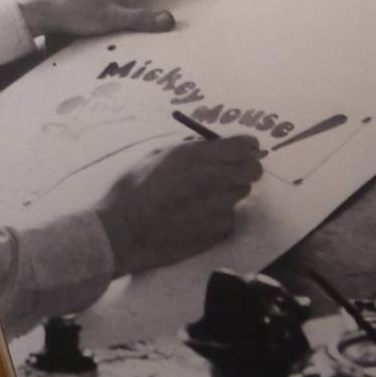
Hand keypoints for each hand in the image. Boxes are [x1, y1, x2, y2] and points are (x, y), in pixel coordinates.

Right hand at [95, 135, 263, 273]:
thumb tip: (212, 145)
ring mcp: (218, 208)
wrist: (121, 232)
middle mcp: (212, 180)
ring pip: (241, 194)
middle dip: (246, 168)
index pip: (245, 145)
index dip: (249, 145)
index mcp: (195, 156)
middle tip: (231, 171)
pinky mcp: (218, 232)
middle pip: (253, 170)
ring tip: (200, 198)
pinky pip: (229, 218)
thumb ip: (189, 148)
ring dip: (228, 193)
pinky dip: (218, 217)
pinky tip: (195, 219)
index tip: (247, 148)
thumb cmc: (131, 190)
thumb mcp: (156, 155)